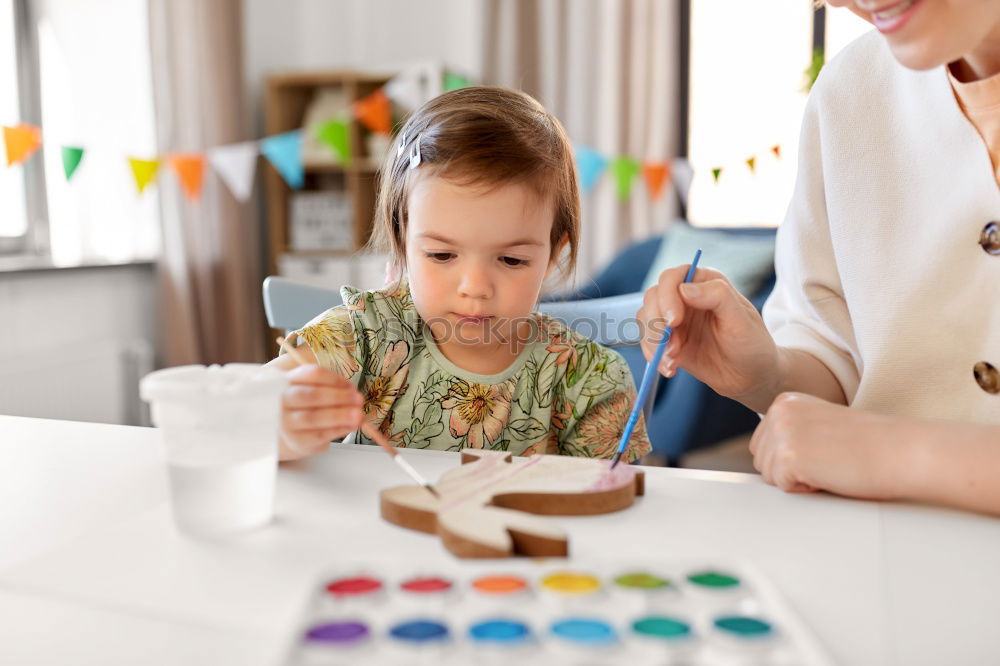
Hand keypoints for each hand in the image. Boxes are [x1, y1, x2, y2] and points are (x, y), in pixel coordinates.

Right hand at [279, 364, 363, 459]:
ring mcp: (287, 421)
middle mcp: (283, 400)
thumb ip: (332, 388)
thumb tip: (353, 393)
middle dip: (338, 397)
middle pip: (310, 395)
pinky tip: (351, 426)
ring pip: (313, 417)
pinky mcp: (296, 440)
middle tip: (359, 400)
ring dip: (339, 415)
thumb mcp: (313, 389)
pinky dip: (338, 430)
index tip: (351, 386)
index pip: (311, 374)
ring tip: (358, 415)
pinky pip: (318, 434)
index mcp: (289, 380)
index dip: (334, 379)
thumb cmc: (306, 405)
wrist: (290, 431)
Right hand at [637, 265, 779, 405]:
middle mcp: (686, 297)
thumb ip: (718, 297)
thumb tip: (686, 288)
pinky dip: (653, 355)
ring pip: (646, 318)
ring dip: (653, 341)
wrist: (752, 377)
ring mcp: (675, 319)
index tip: (674, 321)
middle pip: (653, 297)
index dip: (667, 296)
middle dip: (656, 322)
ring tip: (672, 361)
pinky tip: (670, 368)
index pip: (672, 277)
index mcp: (705, 283)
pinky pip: (648, 341)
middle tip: (671, 347)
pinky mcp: (668, 340)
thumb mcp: (741, 320)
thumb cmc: (752, 344)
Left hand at [749, 392, 901, 499]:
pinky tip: (830, 474)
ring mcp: (783, 431)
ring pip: (768, 475)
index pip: (761, 444)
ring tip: (830, 465)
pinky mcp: (789, 456)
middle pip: (761, 460)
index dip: (793, 458)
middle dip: (789, 470)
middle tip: (828, 459)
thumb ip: (790, 431)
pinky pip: (782, 487)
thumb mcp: (819, 424)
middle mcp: (780, 411)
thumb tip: (764, 456)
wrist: (903, 451)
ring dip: (799, 479)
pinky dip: (807, 489)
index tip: (823, 449)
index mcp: (786, 401)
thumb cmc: (869, 444)